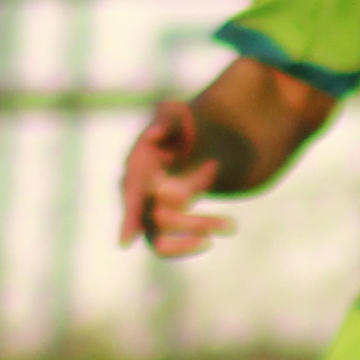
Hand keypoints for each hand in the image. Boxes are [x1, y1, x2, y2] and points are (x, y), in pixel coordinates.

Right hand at [121, 100, 228, 257]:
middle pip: (158, 220)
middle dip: (193, 223)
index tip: (127, 242)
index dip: (128, 218)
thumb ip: (166, 121)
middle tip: (232, 223)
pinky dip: (189, 244)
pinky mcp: (163, 222)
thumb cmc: (182, 124)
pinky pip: (170, 245)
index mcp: (136, 167)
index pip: (131, 196)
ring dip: (197, 231)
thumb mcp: (177, 114)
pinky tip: (215, 236)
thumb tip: (152, 135)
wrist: (193, 138)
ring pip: (162, 240)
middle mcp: (137, 194)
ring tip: (231, 225)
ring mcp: (147, 210)